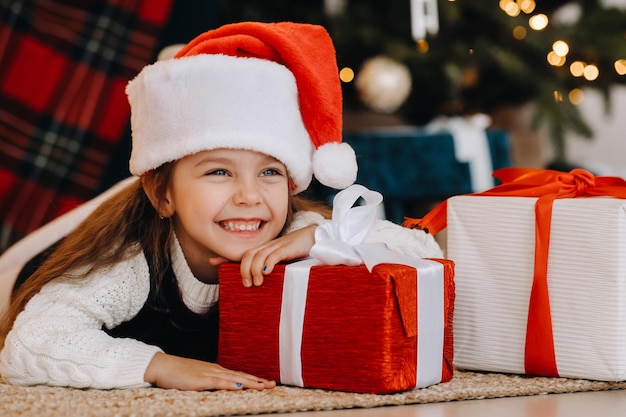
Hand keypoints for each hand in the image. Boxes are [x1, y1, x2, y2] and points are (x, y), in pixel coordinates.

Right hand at [144, 352, 275, 390]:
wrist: (162, 366)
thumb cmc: (178, 373)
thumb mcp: (199, 377)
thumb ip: (211, 381)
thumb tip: (223, 385)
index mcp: (216, 371)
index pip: (239, 375)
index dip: (253, 379)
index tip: (266, 383)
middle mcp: (215, 371)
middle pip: (240, 376)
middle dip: (257, 381)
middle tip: (272, 385)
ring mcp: (208, 374)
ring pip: (233, 378)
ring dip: (249, 382)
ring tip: (262, 386)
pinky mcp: (199, 380)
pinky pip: (217, 382)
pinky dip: (229, 384)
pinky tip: (239, 386)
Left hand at [239, 224, 316, 286]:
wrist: (314, 235)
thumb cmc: (298, 250)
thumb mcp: (282, 258)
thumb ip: (273, 266)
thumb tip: (265, 282)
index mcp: (266, 248)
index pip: (247, 255)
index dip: (240, 266)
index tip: (239, 279)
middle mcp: (269, 246)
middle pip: (249, 255)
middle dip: (245, 270)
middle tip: (248, 284)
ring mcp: (278, 246)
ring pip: (259, 255)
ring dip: (255, 270)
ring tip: (258, 282)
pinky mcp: (288, 247)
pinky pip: (275, 254)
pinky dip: (269, 263)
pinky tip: (267, 272)